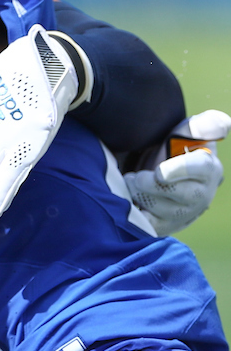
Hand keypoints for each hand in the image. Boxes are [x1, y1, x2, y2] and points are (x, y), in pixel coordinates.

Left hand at [125, 111, 228, 234]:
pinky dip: (136, 214)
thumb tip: (224, 124)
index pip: (201, 168)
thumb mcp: (187, 131)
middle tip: (134, 176)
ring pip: (161, 210)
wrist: (151, 168)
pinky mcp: (166, 226)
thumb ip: (206, 125)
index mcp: (209, 168)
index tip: (159, 171)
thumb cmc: (173, 147)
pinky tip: (129, 202)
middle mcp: (202, 194)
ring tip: (129, 183)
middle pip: (180, 194)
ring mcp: (184, 213)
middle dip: (151, 185)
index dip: (179, 170)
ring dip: (139, 196)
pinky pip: (150, 226)